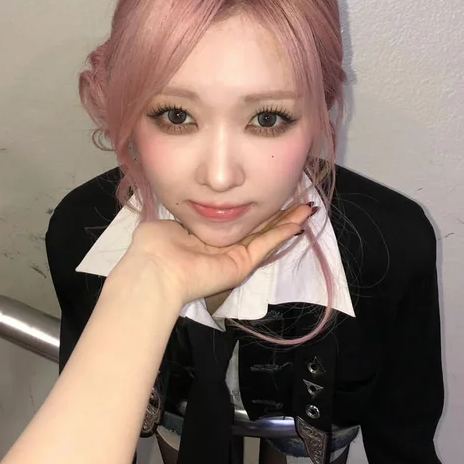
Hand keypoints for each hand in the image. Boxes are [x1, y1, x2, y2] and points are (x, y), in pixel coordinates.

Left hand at [114, 201, 313, 304]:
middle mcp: (222, 247)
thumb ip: (184, 217)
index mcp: (205, 237)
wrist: (156, 270)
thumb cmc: (156, 246)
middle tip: (297, 200)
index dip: (251, 208)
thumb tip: (186, 215)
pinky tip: (300, 220)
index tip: (266, 194)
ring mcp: (233, 257)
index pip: (234, 222)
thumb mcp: (169, 223)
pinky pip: (266, 245)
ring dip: (287, 221)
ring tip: (307, 208)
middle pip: (256, 228)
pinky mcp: (241, 264)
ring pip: (266, 236)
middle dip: (277, 214)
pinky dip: (283, 232)